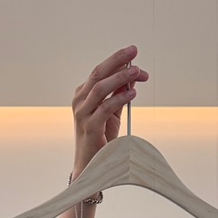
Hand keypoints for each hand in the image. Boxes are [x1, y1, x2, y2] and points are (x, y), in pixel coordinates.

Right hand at [71, 45, 148, 178]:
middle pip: (98, 74)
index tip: (134, 55)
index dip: (118, 62)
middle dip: (117, 60)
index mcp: (83, 95)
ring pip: (100, 88)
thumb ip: (120, 95)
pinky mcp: (90, 128)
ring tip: (136, 72)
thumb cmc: (101, 140)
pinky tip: (132, 93)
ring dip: (120, 78)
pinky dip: (120, 99)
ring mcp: (83, 114)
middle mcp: (80, 101)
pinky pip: (105, 108)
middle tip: (133, 51)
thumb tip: (132, 77)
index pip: (101, 72)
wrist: (91, 167)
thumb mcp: (112, 113)